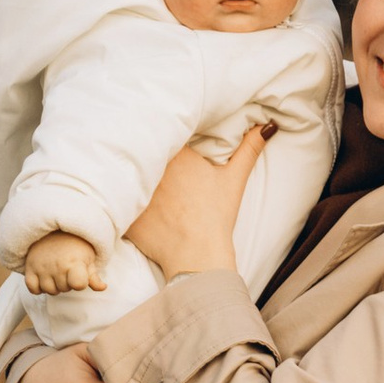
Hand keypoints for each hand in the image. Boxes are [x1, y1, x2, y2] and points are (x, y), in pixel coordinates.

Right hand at [22, 229, 104, 296]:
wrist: (53, 230)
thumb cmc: (75, 245)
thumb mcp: (88, 257)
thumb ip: (94, 276)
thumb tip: (103, 288)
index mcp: (74, 262)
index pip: (78, 285)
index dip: (81, 284)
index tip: (80, 275)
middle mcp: (57, 266)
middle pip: (64, 289)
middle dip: (67, 283)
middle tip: (67, 269)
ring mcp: (42, 267)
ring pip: (49, 291)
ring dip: (54, 285)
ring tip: (56, 273)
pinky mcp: (29, 268)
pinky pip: (33, 289)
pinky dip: (38, 287)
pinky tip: (44, 278)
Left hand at [124, 129, 266, 282]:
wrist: (198, 257)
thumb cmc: (216, 217)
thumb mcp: (234, 180)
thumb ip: (249, 149)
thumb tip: (268, 125)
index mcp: (176, 154)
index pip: (164, 133)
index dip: (163, 134)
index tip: (163, 134)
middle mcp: (151, 168)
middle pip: (142, 151)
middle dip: (143, 151)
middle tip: (149, 152)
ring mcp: (134, 191)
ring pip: (125, 175)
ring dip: (126, 174)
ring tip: (132, 177)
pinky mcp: (124, 215)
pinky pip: (114, 204)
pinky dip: (117, 204)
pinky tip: (121, 202)